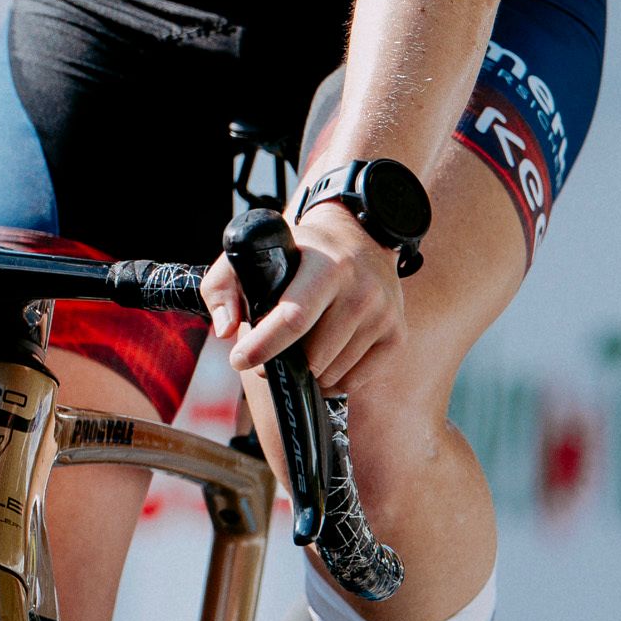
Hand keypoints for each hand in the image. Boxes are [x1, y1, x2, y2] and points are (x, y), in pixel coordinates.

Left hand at [202, 201, 404, 390]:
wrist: (359, 239)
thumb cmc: (299, 253)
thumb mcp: (255, 253)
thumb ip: (223, 286)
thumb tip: (226, 330)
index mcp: (326, 267)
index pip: (294, 318)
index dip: (264, 345)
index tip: (238, 360)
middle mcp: (362, 291)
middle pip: (312, 355)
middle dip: (281, 362)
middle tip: (266, 354)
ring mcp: (384, 316)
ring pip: (331, 373)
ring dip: (306, 371)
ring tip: (297, 349)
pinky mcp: (396, 337)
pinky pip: (353, 381)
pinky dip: (330, 379)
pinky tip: (321, 358)